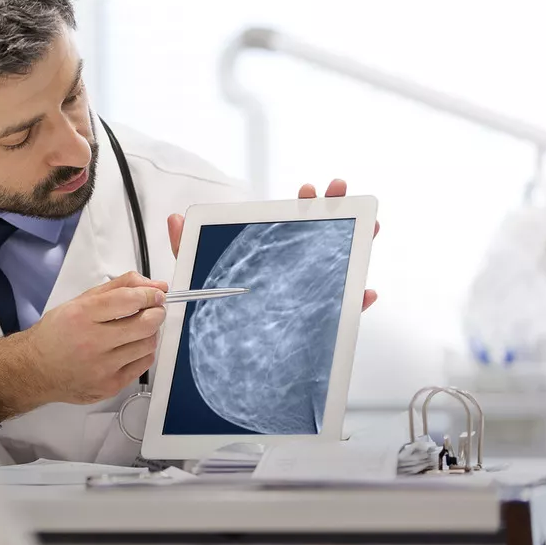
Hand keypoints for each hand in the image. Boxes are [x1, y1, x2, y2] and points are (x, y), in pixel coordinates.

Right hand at [0, 272, 167, 420]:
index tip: (156, 293)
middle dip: (156, 312)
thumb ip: (117, 289)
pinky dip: (143, 352)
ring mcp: (102, 367)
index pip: (128, 300)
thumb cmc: (56, 335)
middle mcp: (91, 342)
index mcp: (81, 315)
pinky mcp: (110, 385)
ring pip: (148, 345)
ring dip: (150, 333)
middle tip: (154, 309)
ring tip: (138, 329)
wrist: (35, 370)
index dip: (150, 294)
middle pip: (145, 323)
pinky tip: (130, 347)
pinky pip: (143, 365)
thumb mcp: (78, 302)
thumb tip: (153, 285)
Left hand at [166, 178, 379, 310]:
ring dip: (360, 242)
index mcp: (273, 251)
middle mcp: (296, 268)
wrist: (226, 353)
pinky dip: (359, 301)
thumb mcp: (199, 275)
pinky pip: (346, 311)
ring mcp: (312, 291)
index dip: (303, 205)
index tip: (308, 191)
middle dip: (336, 209)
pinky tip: (366, 292)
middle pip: (324, 234)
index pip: (293, 222)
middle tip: (338, 191)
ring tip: (370, 226)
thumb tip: (175, 220)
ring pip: (343, 264)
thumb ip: (186, 248)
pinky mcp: (321, 320)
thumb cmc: (217, 308)